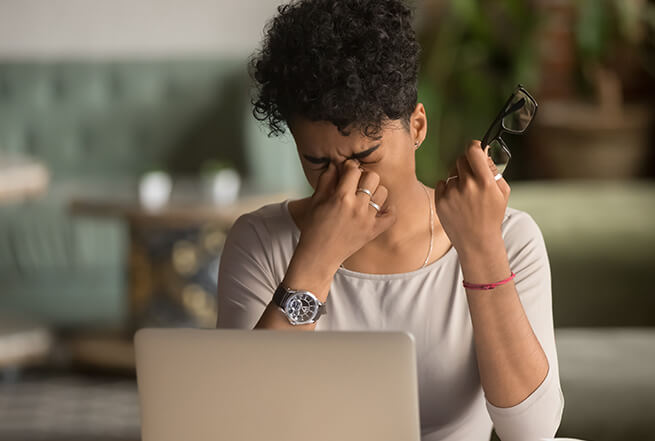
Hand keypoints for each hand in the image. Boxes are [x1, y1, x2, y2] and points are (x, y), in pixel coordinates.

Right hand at [296, 159, 396, 269]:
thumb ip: (326, 179)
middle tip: (356, 184)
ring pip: (383, 192)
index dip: (350, 167)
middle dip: (364, 177)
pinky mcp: (374, 231)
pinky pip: (391, 215)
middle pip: (372, 177)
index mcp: (341, 197)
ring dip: (374, 192)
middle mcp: (357, 207)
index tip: (347, 171)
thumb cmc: (314, 227)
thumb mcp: (316, 200)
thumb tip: (335, 164)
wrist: (319, 255)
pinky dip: (388, 210)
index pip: (354, 169)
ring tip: (365, 197)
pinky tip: (378, 208)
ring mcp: (368, 219)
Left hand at [434, 140, 510, 256]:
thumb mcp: (502, 193)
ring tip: (466, 196)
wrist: (477, 241)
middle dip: (467, 165)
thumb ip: (493, 170)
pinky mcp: (440, 201)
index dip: (474, 147)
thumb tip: (483, 153)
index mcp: (484, 182)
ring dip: (458, 179)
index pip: (473, 151)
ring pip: (452, 173)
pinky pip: (442, 183)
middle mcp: (467, 186)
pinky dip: (448, 189)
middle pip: (461, 160)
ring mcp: (451, 194)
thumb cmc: (492, 216)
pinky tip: (456, 201)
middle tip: (473, 177)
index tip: (475, 149)